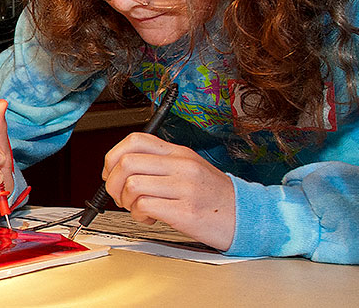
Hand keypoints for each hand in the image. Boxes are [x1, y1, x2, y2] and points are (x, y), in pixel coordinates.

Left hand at [102, 132, 235, 250]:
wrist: (247, 216)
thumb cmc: (215, 196)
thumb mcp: (189, 169)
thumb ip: (160, 164)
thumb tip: (122, 169)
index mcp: (180, 153)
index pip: (135, 140)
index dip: (113, 155)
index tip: (112, 172)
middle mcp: (181, 166)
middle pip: (127, 162)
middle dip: (113, 182)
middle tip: (120, 195)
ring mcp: (184, 188)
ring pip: (132, 184)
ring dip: (126, 201)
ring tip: (137, 208)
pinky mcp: (185, 211)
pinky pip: (145, 206)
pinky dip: (138, 215)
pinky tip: (149, 218)